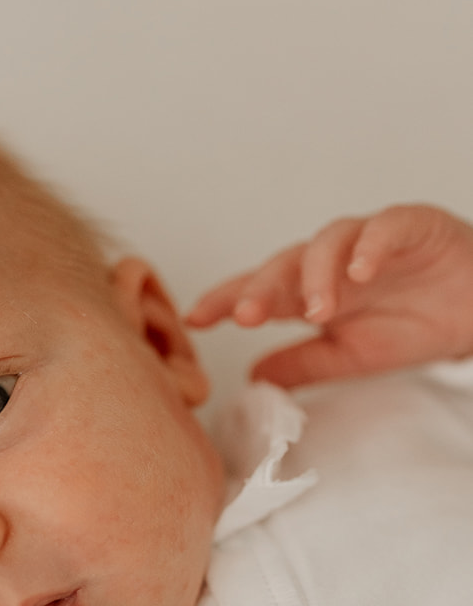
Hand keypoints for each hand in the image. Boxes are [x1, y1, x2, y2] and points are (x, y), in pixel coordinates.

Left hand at [187, 205, 472, 386]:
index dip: (225, 299)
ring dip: (316, 275)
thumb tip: (253, 379)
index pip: (259, 289)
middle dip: (260, 288)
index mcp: (311, 288)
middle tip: (244, 316)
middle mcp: (333, 260)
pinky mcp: (412, 226)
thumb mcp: (348, 357)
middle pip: (285, 264)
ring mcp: (369, 240)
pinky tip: (361, 270)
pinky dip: (371, 245)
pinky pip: (385, 227)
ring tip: (315, 310)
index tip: (194, 320)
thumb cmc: (410, 325)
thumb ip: (302, 363)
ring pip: (328, 242)